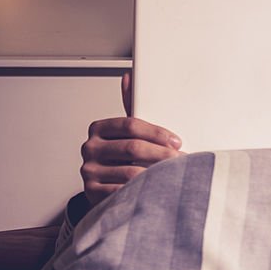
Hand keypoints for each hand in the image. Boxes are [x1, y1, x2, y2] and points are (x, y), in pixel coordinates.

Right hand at [81, 72, 182, 207]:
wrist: (106, 191)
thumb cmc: (121, 160)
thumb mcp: (127, 134)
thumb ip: (131, 108)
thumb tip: (129, 77)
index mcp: (98, 128)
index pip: (130, 125)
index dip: (156, 133)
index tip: (176, 141)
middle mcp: (89, 148)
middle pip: (132, 147)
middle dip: (161, 154)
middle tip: (181, 160)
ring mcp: (89, 171)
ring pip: (131, 172)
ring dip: (158, 175)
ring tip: (175, 176)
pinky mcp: (92, 192)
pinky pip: (124, 192)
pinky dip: (144, 192)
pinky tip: (157, 191)